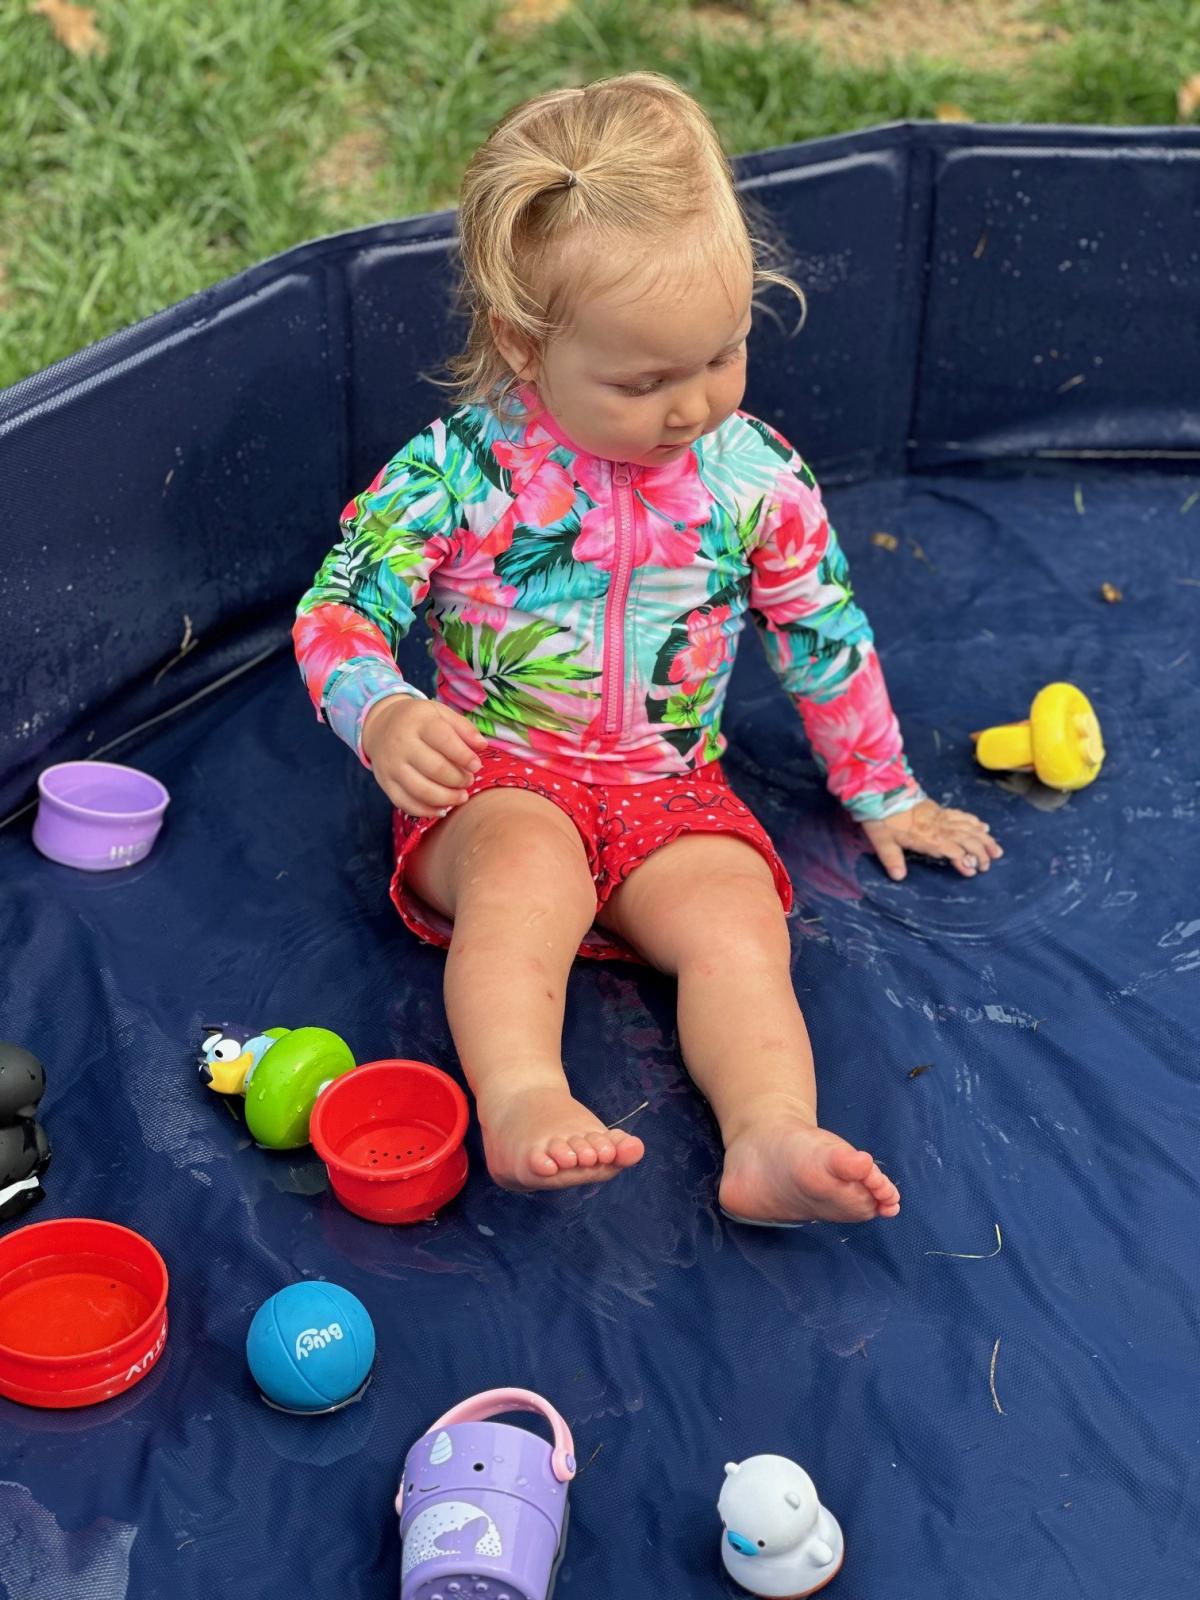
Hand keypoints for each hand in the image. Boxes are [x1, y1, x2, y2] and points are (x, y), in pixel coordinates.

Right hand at [361, 696, 487, 816]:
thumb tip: (482, 746)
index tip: (476, 766)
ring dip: (447, 798)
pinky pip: (406, 803)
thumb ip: (463, 727)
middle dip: (458, 779)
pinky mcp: (386, 784)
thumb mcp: (440, 713)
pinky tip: (443, 808)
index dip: (464, 756)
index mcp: (418, 722)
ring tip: (461, 796)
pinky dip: (427, 811)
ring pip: (421, 790)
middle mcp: (401, 744)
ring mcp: (391, 766)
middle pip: (435, 768)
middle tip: (469, 780)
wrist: (381, 727)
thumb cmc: (419, 721)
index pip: (444, 740)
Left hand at [861, 799, 1002, 881]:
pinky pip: (962, 815)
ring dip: (984, 839)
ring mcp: (941, 817)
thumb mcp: (882, 840)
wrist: (882, 791)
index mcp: (927, 838)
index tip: (973, 871)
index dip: (965, 861)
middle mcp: (939, 828)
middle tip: (988, 865)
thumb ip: (892, 859)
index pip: (952, 851)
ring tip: (997, 850)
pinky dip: (974, 822)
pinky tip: (983, 827)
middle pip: (967, 840)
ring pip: (969, 828)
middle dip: (981, 853)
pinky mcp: (940, 809)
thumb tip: (899, 877)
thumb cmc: (881, 818)